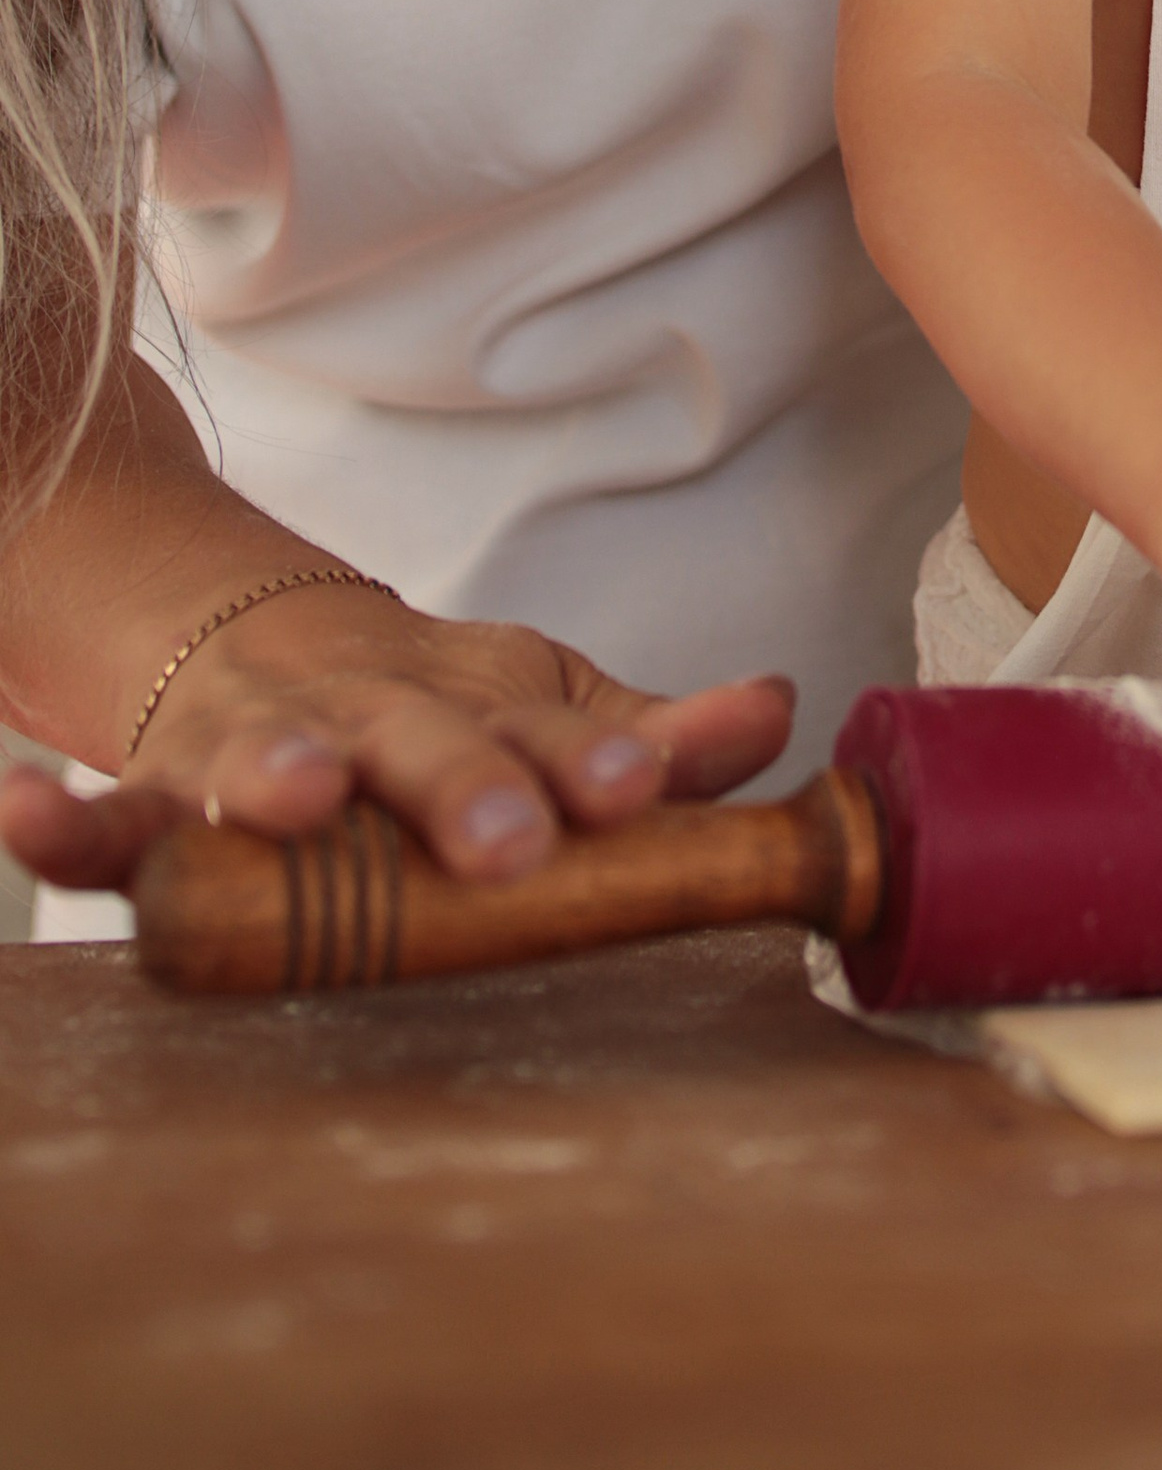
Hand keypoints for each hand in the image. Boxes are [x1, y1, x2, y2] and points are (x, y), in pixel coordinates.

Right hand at [0, 594, 794, 894]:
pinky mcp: (161, 781)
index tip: (642, 786)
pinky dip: (63, 820)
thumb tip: (779, 715)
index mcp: (481, 697)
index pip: (550, 726)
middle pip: (421, 741)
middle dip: (463, 785)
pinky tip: (26, 821)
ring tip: (295, 797)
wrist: (262, 628)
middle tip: (505, 841)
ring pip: (263, 756)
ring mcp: (263, 739)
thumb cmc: (436, 702)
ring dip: (280, 773)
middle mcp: (376, 710)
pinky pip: (105, 810)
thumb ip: (663, 734)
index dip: (597, 758)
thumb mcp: (555, 703)